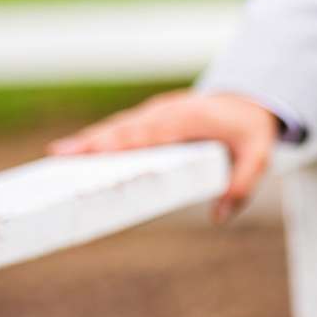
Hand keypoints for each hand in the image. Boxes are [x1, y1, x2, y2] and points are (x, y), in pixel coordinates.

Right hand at [49, 91, 281, 223]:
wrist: (249, 99)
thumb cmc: (250, 129)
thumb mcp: (259, 154)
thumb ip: (242, 184)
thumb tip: (218, 217)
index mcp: (188, 118)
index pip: (148, 132)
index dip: (118, 142)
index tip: (90, 151)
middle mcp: (166, 112)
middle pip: (123, 128)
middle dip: (91, 142)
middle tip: (56, 156)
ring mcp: (156, 113)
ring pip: (118, 126)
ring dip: (89, 140)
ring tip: (57, 158)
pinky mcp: (151, 118)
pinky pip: (122, 128)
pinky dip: (100, 139)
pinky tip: (76, 154)